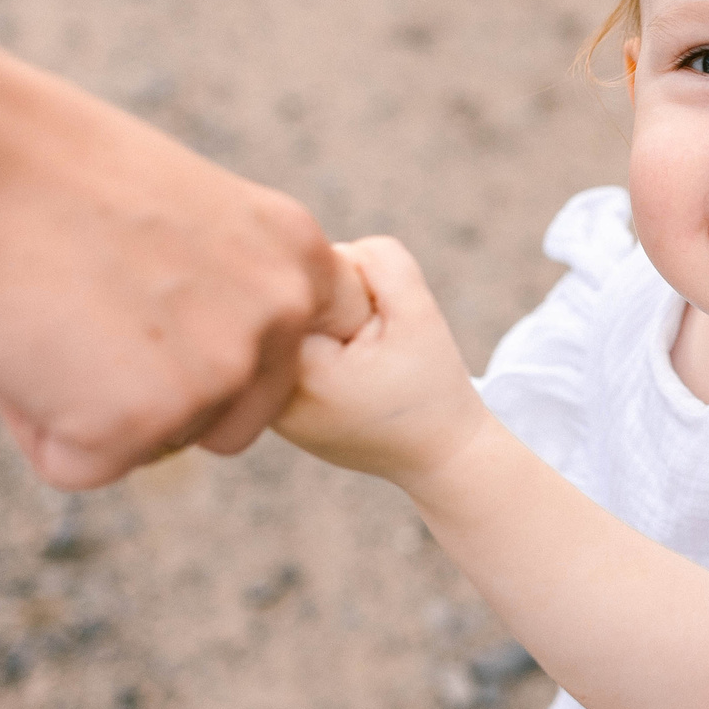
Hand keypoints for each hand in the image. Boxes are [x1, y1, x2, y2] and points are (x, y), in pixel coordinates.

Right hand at [0, 76, 375, 490]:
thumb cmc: (33, 163)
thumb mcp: (176, 207)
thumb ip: (218, 282)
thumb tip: (207, 352)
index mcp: (295, 252)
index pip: (309, 350)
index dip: (232, 352)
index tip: (172, 325)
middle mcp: (278, 315)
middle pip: (228, 417)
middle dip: (153, 393)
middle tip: (75, 305)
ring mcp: (216, 374)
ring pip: (152, 445)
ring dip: (91, 406)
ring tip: (43, 311)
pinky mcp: (139, 425)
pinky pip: (79, 464)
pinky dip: (33, 425)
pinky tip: (15, 344)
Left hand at [275, 236, 486, 486]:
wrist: (439, 458)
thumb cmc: (432, 389)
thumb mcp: (420, 313)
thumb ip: (380, 261)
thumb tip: (325, 251)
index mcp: (299, 372)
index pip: (298, 284)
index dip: (348, 287)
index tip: (379, 326)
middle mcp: (269, 396)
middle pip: (286, 304)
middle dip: (332, 304)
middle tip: (373, 344)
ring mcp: (268, 409)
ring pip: (287, 326)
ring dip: (324, 325)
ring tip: (362, 362)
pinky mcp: (276, 412)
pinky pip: (288, 351)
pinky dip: (318, 347)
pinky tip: (349, 372)